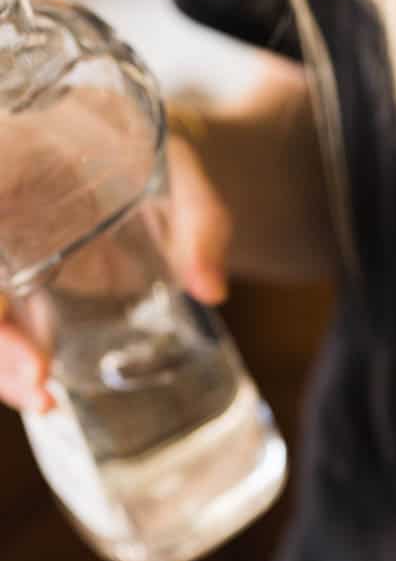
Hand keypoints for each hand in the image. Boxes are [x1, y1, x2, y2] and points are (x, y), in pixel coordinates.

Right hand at [0, 125, 232, 413]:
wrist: (164, 174)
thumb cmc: (164, 163)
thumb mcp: (186, 179)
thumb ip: (202, 222)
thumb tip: (211, 288)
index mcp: (20, 158)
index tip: (5, 311)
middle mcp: (3, 205)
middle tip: (38, 383)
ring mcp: (9, 251)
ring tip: (43, 403)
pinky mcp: (25, 286)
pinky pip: (7, 326)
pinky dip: (12, 365)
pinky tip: (42, 398)